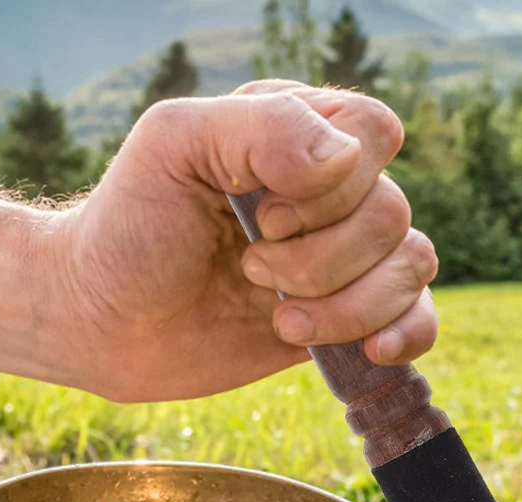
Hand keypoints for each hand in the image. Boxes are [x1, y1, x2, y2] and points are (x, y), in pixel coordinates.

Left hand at [47, 81, 438, 401]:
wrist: (104, 323)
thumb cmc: (128, 228)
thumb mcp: (174, 147)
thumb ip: (261, 130)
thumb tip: (348, 160)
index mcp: (293, 133)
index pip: (373, 135)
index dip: (330, 186)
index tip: (259, 216)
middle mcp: (328, 194)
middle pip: (391, 212)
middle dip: (319, 258)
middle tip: (247, 269)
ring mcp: (340, 260)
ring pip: (412, 266)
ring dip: (347, 305)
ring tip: (279, 318)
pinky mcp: (342, 319)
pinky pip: (417, 317)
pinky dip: (406, 333)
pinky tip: (371, 351)